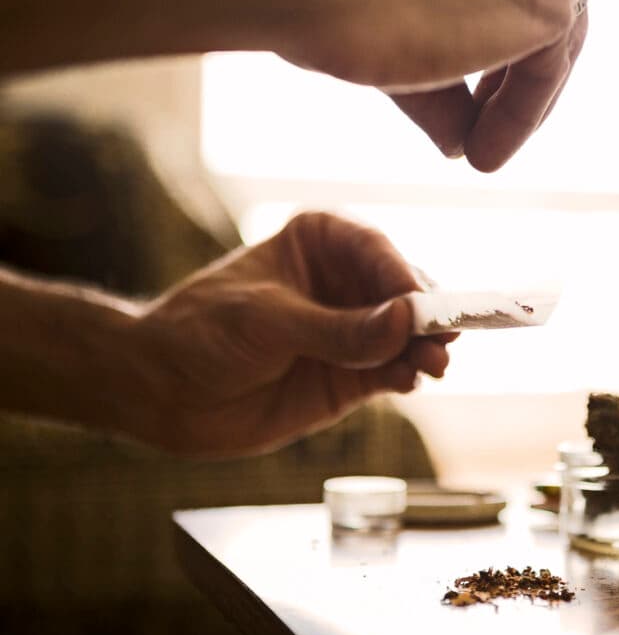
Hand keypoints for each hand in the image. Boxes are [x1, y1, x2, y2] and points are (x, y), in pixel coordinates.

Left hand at [130, 212, 449, 456]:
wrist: (160, 393)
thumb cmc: (200, 332)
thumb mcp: (267, 323)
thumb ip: (338, 329)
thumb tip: (405, 321)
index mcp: (321, 241)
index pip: (376, 251)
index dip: (404, 277)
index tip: (422, 306)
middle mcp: (345, 282)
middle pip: (403, 293)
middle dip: (424, 316)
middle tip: (441, 341)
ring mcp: (352, 331)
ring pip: (405, 335)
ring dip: (423, 349)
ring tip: (433, 366)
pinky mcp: (352, 376)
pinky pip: (392, 371)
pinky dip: (406, 375)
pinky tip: (411, 380)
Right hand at [276, 0, 588, 171]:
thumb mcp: (403, 30)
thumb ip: (442, 71)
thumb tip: (458, 140)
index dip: (502, 39)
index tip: (477, 93)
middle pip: (544, 4)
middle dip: (518, 70)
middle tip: (485, 125)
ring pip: (551, 36)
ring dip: (517, 101)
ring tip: (479, 152)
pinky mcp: (550, 1)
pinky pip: (546, 71)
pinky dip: (518, 118)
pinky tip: (481, 157)